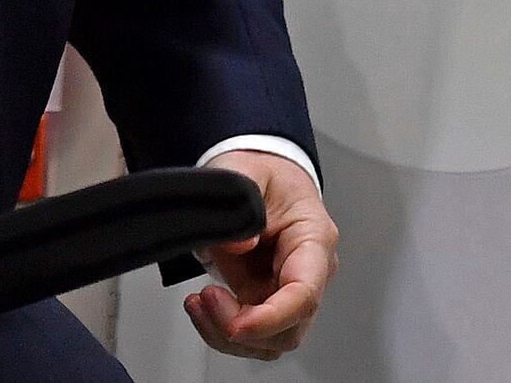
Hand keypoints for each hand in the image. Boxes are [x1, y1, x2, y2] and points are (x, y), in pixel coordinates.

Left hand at [187, 151, 337, 359]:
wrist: (261, 174)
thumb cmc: (262, 173)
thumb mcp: (246, 169)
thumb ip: (242, 198)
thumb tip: (238, 244)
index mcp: (313, 240)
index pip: (304, 293)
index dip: (271, 317)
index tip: (237, 325)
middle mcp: (309, 273)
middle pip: (290, 327)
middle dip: (244, 327)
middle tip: (204, 298)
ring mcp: (287, 290)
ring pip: (272, 340)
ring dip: (229, 334)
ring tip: (197, 305)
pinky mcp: (265, 298)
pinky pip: (252, 332)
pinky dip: (222, 330)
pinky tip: (201, 308)